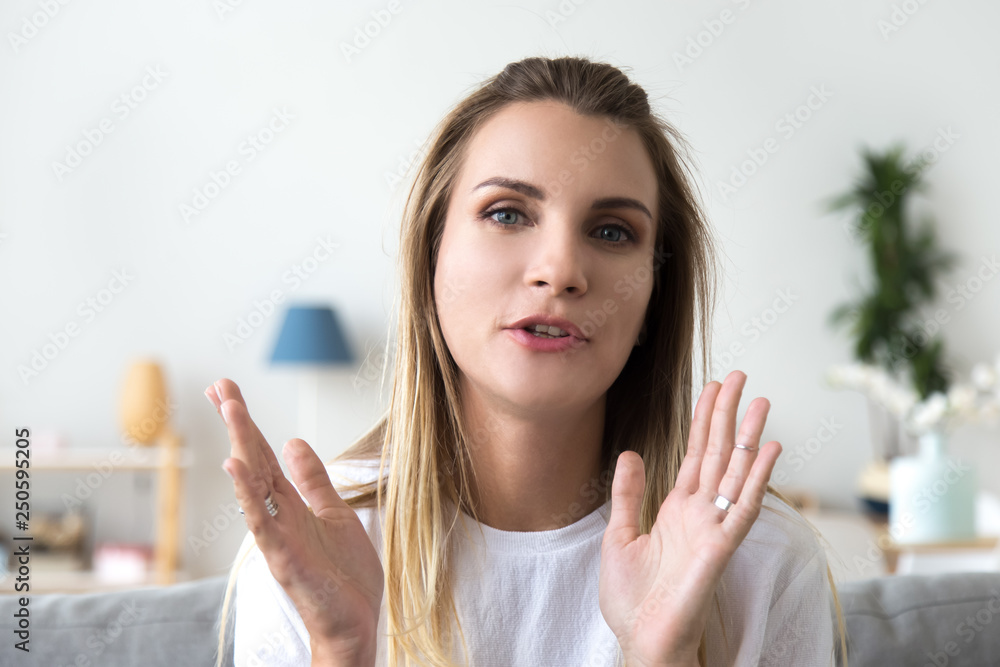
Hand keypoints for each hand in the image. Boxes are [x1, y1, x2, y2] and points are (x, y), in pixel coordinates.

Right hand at [207, 379, 382, 663]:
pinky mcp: (282, 557)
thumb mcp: (333, 512)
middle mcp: (279, 514)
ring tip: (230, 408)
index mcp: (291, 503)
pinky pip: (262, 520)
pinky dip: (247, 493)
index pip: (265, 454)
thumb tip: (294, 441)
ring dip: (242, 444)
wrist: (354, 623)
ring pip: (255, 483)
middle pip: (255, 460)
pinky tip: (234, 465)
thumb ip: (313, 479)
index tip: (228, 391)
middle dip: (238, 422)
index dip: (248, 423)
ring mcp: (277, 535)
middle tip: (220, 385)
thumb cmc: (342, 576)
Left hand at [598, 370, 781, 666]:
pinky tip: (768, 450)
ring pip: (736, 472)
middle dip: (728, 414)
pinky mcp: (721, 547)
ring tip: (760, 401)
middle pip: (718, 452)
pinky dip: (758, 478)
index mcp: (676, 508)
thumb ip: (628, 495)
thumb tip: (629, 453)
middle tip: (739, 376)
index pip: (695, 454)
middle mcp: (700, 512)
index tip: (712, 387)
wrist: (641, 639)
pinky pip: (744, 507)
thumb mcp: (619, 535)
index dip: (703, 420)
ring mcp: (714, 527)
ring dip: (749, 436)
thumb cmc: (632, 598)